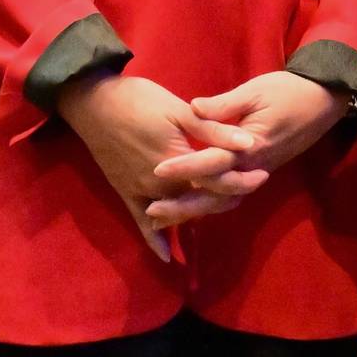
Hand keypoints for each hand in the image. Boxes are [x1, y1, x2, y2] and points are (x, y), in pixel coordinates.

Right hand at [57, 73, 258, 258]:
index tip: (262, 173)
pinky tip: (167, 256)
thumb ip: (214, 130)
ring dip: (200, 212)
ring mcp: (142, 192)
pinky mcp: (126, 194)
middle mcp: (162, 185)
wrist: (94, 103)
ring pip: (178, 211)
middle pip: (200, 198)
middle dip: (226, 195)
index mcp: (179, 161)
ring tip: (224, 205)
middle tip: (251, 188)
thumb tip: (249, 143)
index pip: (217, 178)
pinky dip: (155, 240)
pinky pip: (142, 223)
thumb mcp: (179, 110)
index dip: (241, 178)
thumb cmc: (140, 100)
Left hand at [162, 70, 348, 209]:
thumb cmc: (288, 90)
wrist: (323, 100)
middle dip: (183, 205)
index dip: (184, 166)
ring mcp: (258, 172)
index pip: (212, 162)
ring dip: (195, 210)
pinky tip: (194, 205)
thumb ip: (223, 104)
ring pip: (224, 201)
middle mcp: (253, 167)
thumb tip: (192, 108)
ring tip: (165, 217)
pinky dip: (213, 204)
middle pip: (215, 194)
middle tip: (151, 212)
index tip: (158, 170)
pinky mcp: (260, 171)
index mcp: (250, 146)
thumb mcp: (255, 91)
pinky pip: (233, 194)